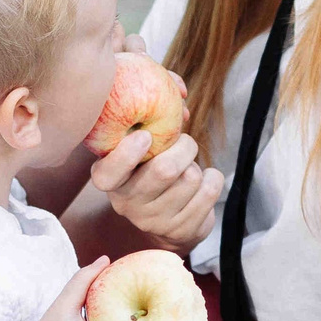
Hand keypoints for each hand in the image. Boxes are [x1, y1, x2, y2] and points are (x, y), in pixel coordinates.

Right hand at [88, 128, 221, 252]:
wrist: (169, 220)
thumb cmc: (152, 171)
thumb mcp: (139, 153)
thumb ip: (145, 125)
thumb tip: (180, 90)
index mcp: (110, 181)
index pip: (107, 175)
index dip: (126, 155)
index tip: (145, 136)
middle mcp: (127, 205)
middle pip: (164, 170)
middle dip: (184, 147)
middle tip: (186, 144)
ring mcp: (154, 222)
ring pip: (191, 178)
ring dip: (197, 166)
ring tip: (189, 170)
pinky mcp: (181, 231)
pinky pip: (209, 191)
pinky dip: (213, 178)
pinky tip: (203, 182)